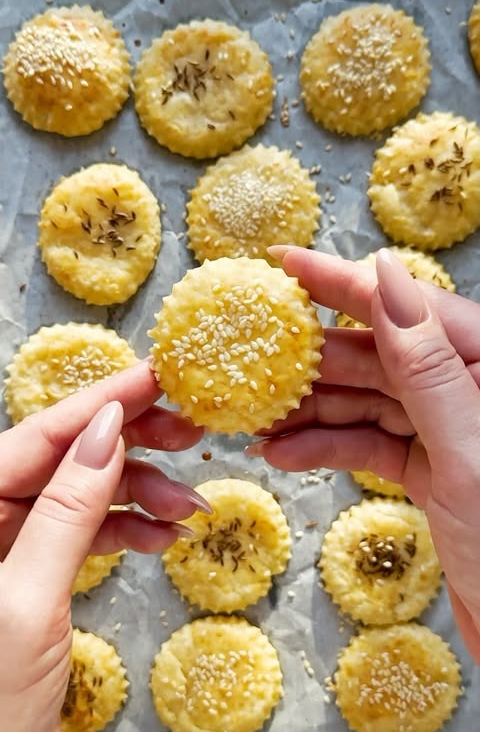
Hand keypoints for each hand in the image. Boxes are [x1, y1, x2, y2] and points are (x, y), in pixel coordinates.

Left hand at [0, 360, 207, 731]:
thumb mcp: (27, 601)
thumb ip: (66, 511)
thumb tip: (106, 431)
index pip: (36, 437)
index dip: (100, 403)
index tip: (153, 377)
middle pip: (63, 458)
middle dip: (129, 444)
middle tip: (186, 431)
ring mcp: (9, 548)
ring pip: (81, 495)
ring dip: (139, 495)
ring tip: (189, 503)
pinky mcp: (33, 576)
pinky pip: (84, 534)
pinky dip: (127, 531)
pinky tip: (163, 535)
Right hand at [247, 245, 479, 663]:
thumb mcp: (468, 454)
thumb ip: (427, 368)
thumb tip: (387, 282)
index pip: (407, 308)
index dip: (342, 283)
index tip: (285, 264)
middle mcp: (467, 386)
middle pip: (378, 353)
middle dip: (312, 360)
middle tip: (253, 358)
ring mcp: (447, 427)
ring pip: (366, 400)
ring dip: (309, 410)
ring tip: (255, 418)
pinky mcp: (430, 466)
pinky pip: (369, 443)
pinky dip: (327, 448)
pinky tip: (284, 454)